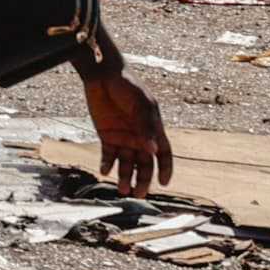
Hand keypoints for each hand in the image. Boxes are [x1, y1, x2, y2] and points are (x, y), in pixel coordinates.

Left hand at [82, 66, 172, 192]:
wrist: (103, 75)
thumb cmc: (128, 86)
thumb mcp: (140, 105)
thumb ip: (146, 127)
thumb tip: (153, 151)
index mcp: (154, 129)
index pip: (164, 154)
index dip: (166, 169)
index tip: (164, 183)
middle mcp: (140, 137)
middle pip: (144, 164)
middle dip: (143, 180)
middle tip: (138, 194)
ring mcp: (123, 137)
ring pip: (126, 163)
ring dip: (124, 176)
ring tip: (122, 189)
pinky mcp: (107, 136)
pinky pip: (109, 155)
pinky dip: (107, 165)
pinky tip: (105, 171)